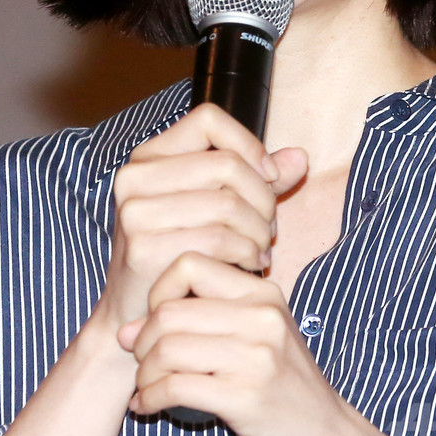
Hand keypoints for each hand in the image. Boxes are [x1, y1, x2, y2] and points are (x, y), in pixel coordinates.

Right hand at [93, 104, 306, 335]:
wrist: (139, 315)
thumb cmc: (181, 253)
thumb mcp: (218, 208)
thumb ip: (258, 181)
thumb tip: (300, 157)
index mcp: (150, 157)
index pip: (209, 119)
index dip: (248, 143)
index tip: (269, 177)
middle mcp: (136, 176)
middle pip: (227, 164)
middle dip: (263, 199)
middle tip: (269, 228)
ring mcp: (135, 211)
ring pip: (228, 203)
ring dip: (258, 231)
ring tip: (261, 249)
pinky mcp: (143, 246)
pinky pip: (218, 238)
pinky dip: (246, 252)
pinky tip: (249, 264)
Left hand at [120, 251, 358, 435]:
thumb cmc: (282, 385)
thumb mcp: (253, 338)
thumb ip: (196, 324)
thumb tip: (124, 330)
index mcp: (262, 293)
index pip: (189, 264)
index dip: (158, 290)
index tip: (158, 320)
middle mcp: (262, 316)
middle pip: (169, 311)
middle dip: (142, 341)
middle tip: (142, 362)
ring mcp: (256, 356)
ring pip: (167, 348)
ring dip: (143, 373)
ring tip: (145, 386)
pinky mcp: (246, 397)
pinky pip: (175, 387)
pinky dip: (150, 398)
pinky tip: (148, 406)